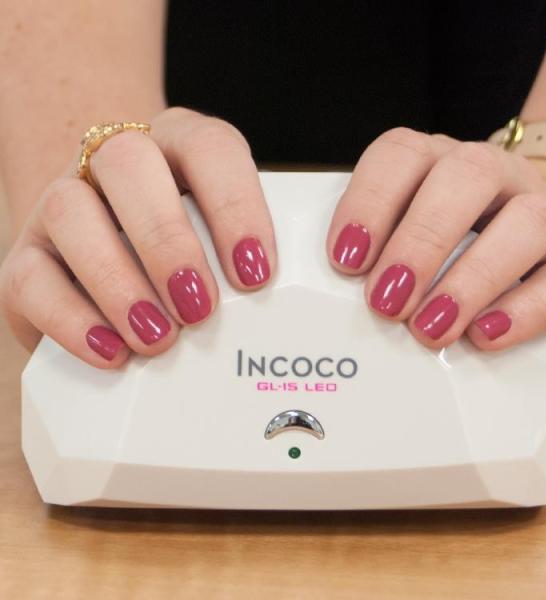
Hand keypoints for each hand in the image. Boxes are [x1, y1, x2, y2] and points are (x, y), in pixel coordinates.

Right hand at [0, 107, 275, 367]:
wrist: (115, 259)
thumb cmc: (189, 254)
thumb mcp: (225, 245)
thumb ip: (245, 261)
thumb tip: (276, 319)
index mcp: (179, 146)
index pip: (210, 148)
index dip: (235, 206)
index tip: (255, 273)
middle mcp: (117, 163)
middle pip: (129, 163)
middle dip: (167, 241)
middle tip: (200, 308)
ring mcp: (64, 203)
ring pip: (70, 211)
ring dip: (118, 280)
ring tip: (158, 338)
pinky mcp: (27, 255)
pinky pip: (29, 277)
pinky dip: (71, 319)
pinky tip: (112, 352)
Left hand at [327, 127, 545, 373]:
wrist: (544, 278)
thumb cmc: (458, 264)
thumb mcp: (410, 254)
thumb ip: (377, 262)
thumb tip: (331, 306)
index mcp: (442, 167)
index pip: (402, 153)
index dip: (370, 200)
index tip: (346, 259)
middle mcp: (499, 180)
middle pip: (466, 175)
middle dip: (420, 239)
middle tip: (384, 301)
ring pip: (528, 221)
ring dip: (468, 278)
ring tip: (429, 328)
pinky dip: (522, 312)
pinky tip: (483, 337)